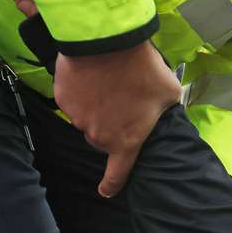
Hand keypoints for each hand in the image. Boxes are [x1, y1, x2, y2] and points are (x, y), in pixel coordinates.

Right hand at [53, 42, 181, 196]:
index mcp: (126, 142)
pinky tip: (91, 74)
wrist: (107, 41)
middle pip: (101, 138)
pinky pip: (71, 100)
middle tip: (122, 99)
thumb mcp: (169, 92)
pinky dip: (79, 90)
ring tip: (108, 82)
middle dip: (110, 124)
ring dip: (95, 106)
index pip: (117, 174)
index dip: (112, 184)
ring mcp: (77, 118)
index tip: (107, 191)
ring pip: (86, 118)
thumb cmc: (142, 70)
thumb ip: (166, 109)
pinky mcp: (62, 99)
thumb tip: (165, 109)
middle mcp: (98, 136)